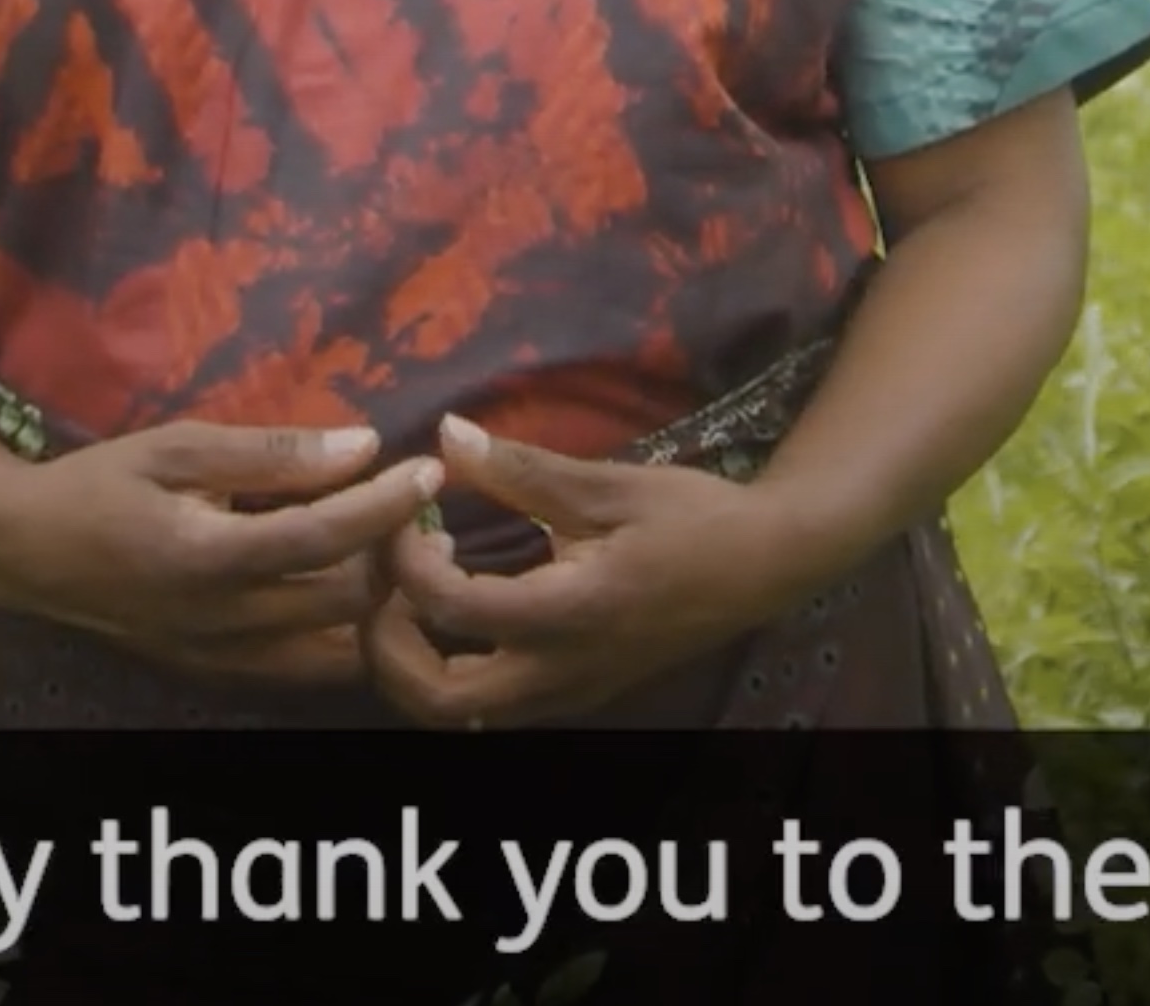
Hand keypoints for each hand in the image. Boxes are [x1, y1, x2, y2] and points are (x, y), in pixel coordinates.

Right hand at [0, 421, 443, 687]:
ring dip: (377, 603)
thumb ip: (272, 452)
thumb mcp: (178, 446)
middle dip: (394, 553)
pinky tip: (350, 586)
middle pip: (346, 603)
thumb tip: (361, 445)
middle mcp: (221, 623)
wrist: (27, 554)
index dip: (386, 503)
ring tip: (394, 548)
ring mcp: (220, 661)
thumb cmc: (102, 485)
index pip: (324, 537)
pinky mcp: (219, 676)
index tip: (429, 468)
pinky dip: (342, 634)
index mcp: (207, 557)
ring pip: (336, 652)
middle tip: (415, 507)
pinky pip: (305, 669)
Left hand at [364, 415, 819, 726]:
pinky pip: (491, 706)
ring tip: (414, 591)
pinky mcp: (575, 695)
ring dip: (414, 664)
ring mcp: (568, 694)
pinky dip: (450, 668)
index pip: (451, 607)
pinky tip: (457, 604)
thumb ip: (521, 470)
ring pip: (460, 716)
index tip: (408, 508)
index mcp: (568, 614)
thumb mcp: (608, 484)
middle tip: (385, 576)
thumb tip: (446, 434)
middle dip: (387, 645)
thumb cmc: (691, 519)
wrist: (764, 568)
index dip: (407, 558)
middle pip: (437, 701)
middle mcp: (560, 673)